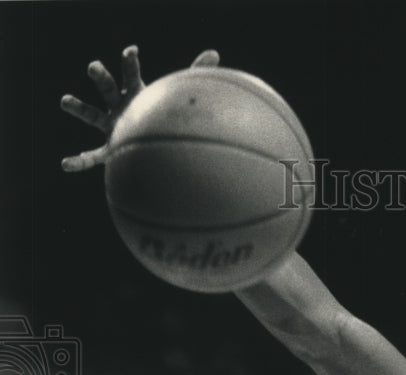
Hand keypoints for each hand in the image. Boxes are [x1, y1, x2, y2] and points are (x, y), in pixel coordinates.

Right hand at [60, 45, 219, 171]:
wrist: (158, 145)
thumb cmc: (165, 118)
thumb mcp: (179, 99)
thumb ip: (195, 76)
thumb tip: (215, 54)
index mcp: (136, 94)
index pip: (132, 74)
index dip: (131, 62)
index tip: (131, 52)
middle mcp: (119, 107)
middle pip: (108, 88)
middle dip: (101, 77)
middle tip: (93, 67)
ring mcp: (111, 127)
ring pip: (91, 115)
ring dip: (79, 107)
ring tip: (65, 100)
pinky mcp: (109, 150)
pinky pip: (92, 157)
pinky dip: (78, 161)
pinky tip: (65, 165)